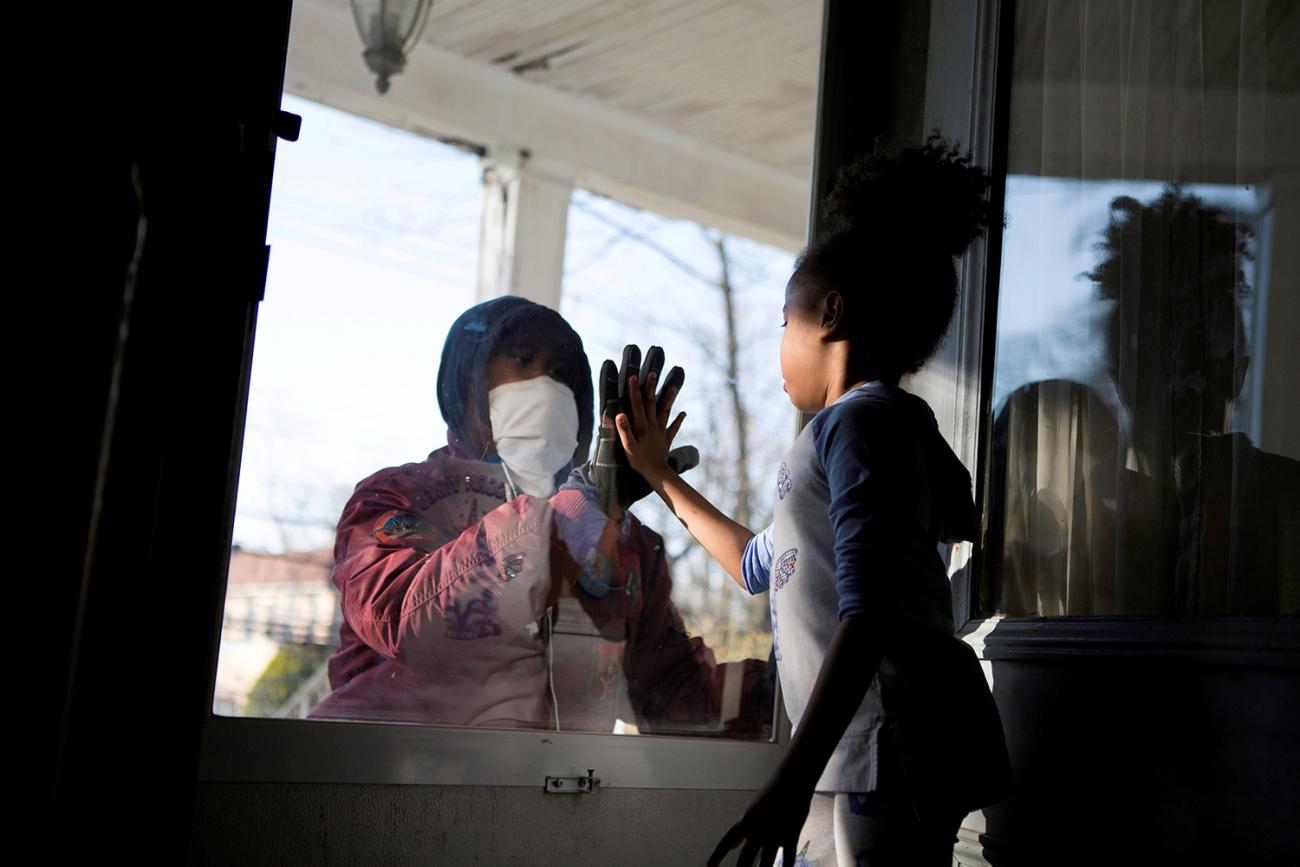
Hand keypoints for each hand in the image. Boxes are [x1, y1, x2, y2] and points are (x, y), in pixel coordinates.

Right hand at [614, 365, 685, 488]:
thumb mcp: (628, 447)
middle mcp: (653, 425)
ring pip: (665, 411)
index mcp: (642, 426)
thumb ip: (624, 430)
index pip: (636, 404)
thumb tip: (619, 414)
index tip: (633, 376)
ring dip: (669, 399)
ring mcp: (661, 431)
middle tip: (654, 372)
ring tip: (674, 387)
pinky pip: (673, 428)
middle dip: (651, 387)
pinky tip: (683, 413)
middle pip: (651, 403)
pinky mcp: (666, 439)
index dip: (634, 390)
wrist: (657, 473)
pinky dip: (678, 420)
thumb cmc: (639, 461)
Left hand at [708, 775, 812, 866]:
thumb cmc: (771, 796)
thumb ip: (742, 830)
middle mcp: (758, 825)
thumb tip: (733, 846)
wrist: (792, 779)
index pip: (727, 839)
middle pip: (747, 855)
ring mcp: (775, 829)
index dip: (717, 854)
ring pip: (767, 859)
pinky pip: (788, 855)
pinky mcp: (792, 832)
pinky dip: (786, 866)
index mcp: (746, 818)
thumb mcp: (751, 811)